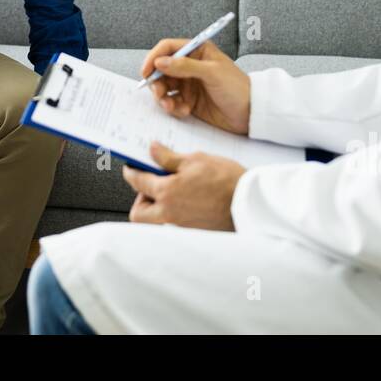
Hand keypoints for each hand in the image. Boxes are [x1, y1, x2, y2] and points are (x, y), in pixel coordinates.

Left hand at [122, 143, 244, 230]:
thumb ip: (168, 157)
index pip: (137, 182)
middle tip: (150, 184)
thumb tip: (151, 150)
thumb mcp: (195, 159)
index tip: (131, 167)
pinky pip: (173, 223)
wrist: (250, 202)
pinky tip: (187, 198)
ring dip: (157, 206)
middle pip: (139, 214)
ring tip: (172, 189)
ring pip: (156, 220)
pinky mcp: (193, 231)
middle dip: (139, 199)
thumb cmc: (226, 180)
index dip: (131, 172)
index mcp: (167, 193)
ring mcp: (181, 225)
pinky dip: (173, 211)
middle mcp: (169, 213)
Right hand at [139, 38, 250, 134]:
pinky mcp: (189, 101)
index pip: (168, 48)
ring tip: (170, 106)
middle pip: (161, 69)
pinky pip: (172, 102)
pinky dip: (173, 108)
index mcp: (197, 51)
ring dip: (163, 97)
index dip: (154, 58)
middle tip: (159, 93)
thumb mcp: (212, 73)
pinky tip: (184, 111)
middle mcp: (190, 65)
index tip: (146, 71)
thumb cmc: (237, 88)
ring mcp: (188, 84)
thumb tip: (160, 61)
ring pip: (164, 87)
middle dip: (156, 82)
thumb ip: (185, 66)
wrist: (251, 114)